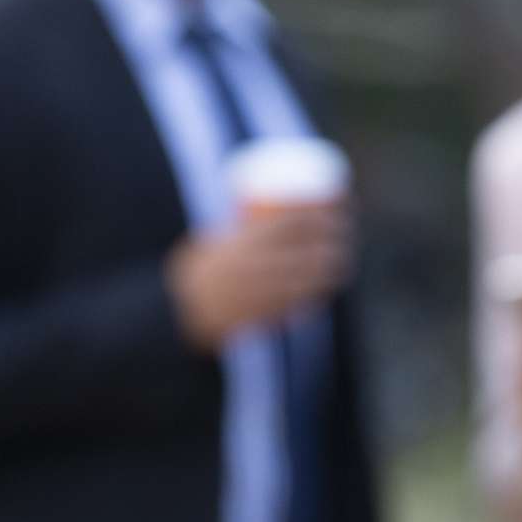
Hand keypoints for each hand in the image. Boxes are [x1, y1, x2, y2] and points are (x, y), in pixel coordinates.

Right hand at [166, 203, 352, 352]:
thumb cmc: (197, 269)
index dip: (321, 213)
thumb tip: (273, 204)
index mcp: (242, 243)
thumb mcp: (215, 239)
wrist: (177, 312)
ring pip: (310, 279)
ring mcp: (262, 294)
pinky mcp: (265, 316)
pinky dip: (318, 293)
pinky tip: (328, 285)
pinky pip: (301, 303)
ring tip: (343, 258)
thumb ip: (244, 229)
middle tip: (344, 231)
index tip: (334, 205)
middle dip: (336, 240)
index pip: (294, 222)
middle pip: (310, 250)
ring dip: (334, 268)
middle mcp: (255, 269)